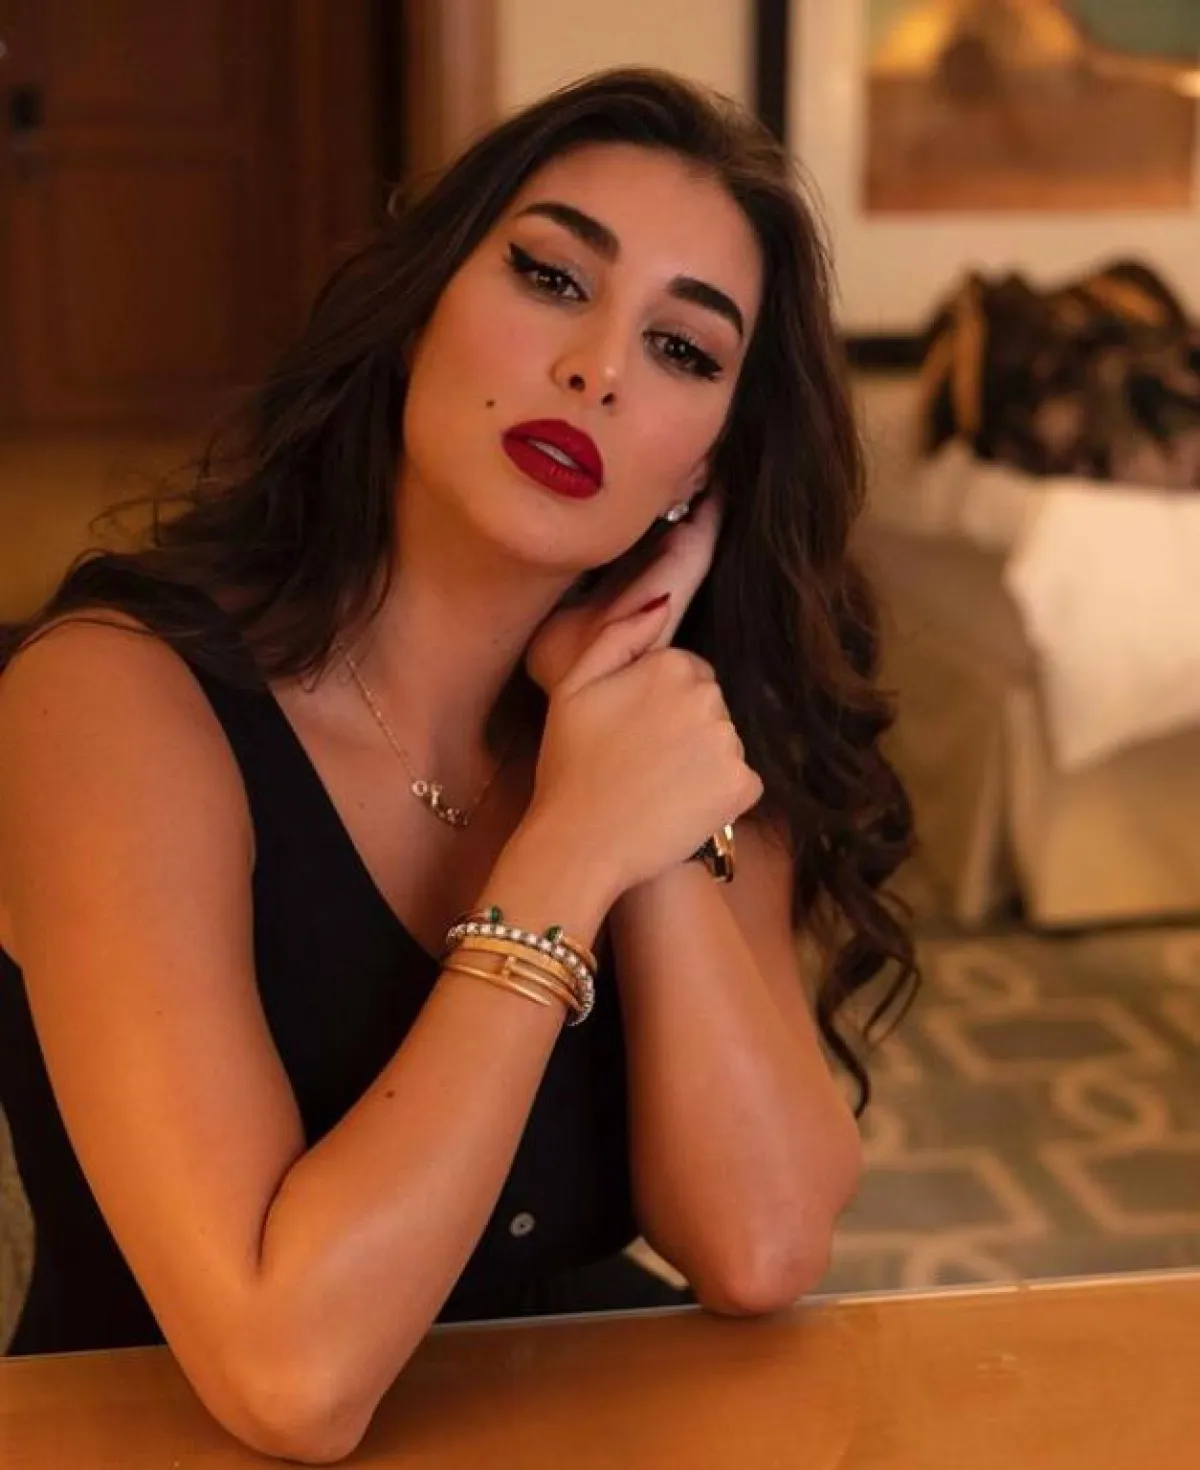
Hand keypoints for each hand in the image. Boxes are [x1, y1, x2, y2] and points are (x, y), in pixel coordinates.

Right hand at [523, 498, 762, 895]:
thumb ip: (620, 635)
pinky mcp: (743, 786)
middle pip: (710, 704)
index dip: (657, 702)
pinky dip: (718, 794)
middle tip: (642, 761)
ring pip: (724, 742)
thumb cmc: (569, 767)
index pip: (686, 671)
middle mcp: (710, 698)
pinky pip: (740, 780)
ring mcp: (730, 743)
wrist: (580, 845)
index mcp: (670, 665)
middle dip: (684, 726)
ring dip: (701, 760)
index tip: (631, 732)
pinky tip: (680, 807)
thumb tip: (665, 598)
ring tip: (657, 787)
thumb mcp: (573, 686)